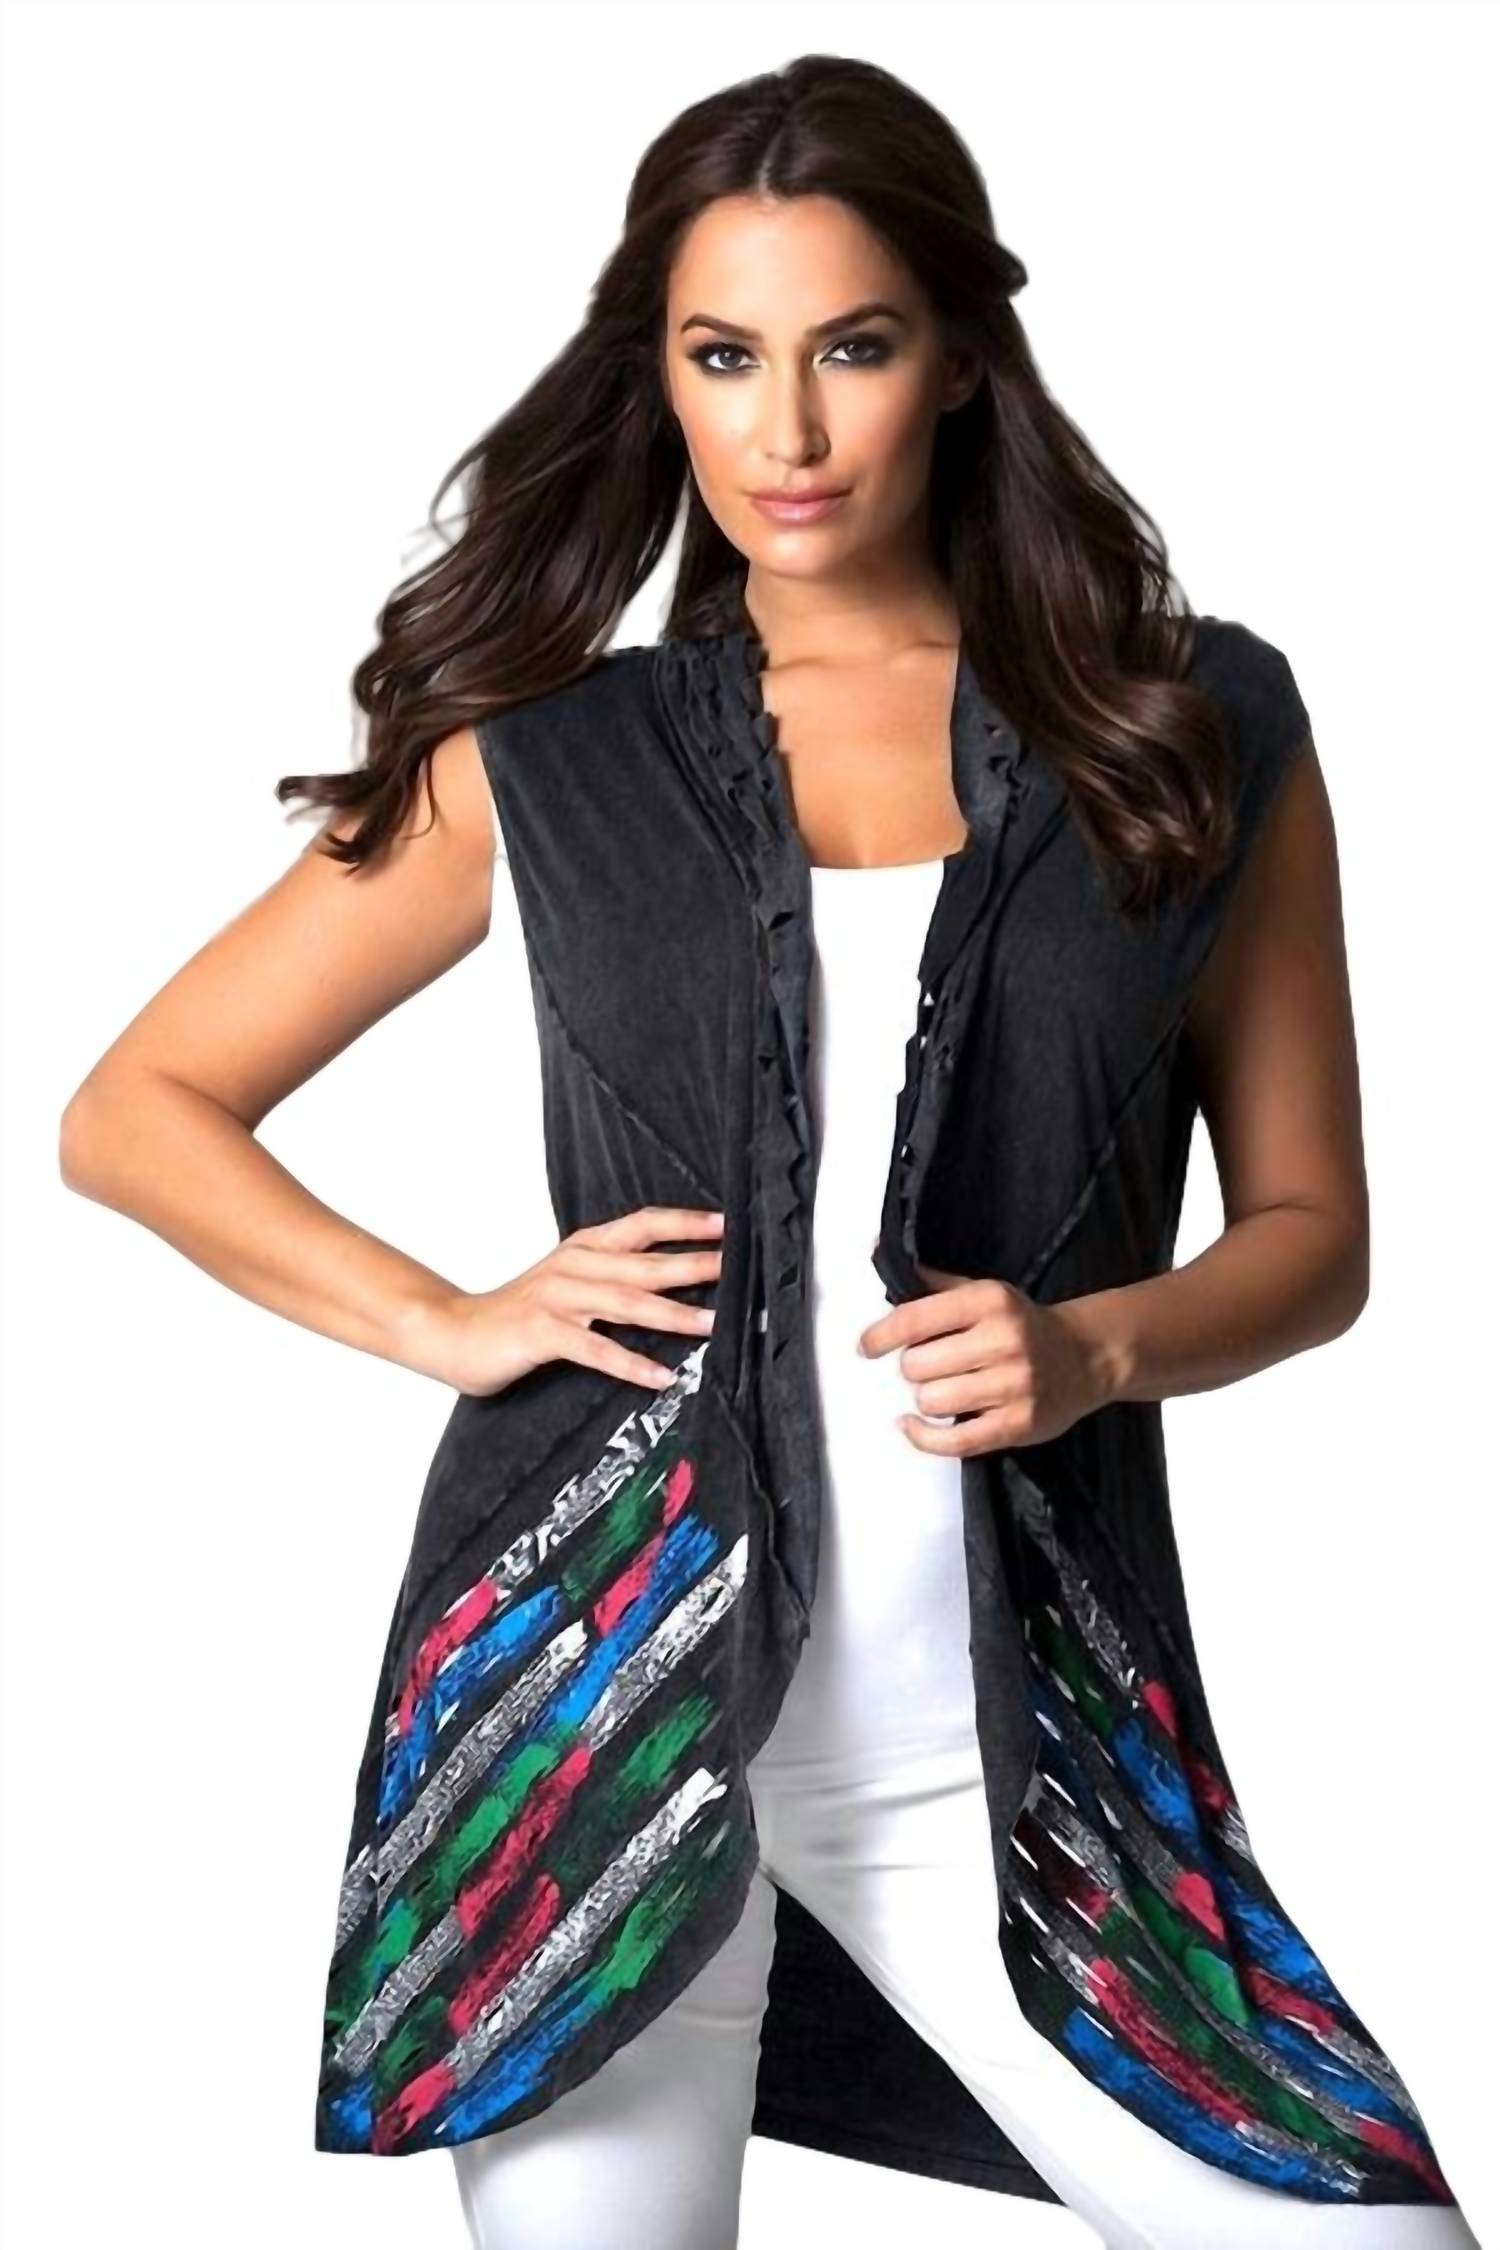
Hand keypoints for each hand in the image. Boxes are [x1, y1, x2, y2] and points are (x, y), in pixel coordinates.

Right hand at [416, 1205, 722, 1398]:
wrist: (455, 1330)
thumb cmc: (520, 1312)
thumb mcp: (569, 1281)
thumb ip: (614, 1277)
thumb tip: (672, 1283)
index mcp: (585, 1247)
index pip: (645, 1224)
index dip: (687, 1222)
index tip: (729, 1225)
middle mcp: (575, 1265)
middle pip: (646, 1262)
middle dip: (696, 1265)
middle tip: (738, 1271)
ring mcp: (558, 1298)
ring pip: (627, 1303)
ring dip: (674, 1314)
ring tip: (712, 1325)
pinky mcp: (543, 1332)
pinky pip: (595, 1350)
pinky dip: (630, 1364)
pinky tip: (659, 1376)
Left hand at [857, 1262, 1112, 1456]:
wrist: (1087, 1357)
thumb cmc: (1022, 1324)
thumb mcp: (983, 1291)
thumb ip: (933, 1283)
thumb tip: (881, 1252)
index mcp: (989, 1301)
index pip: (915, 1319)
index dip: (880, 1335)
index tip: (866, 1346)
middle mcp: (1003, 1340)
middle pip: (917, 1366)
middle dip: (912, 1368)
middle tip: (927, 1366)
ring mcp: (1014, 1385)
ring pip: (931, 1401)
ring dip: (925, 1399)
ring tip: (941, 1390)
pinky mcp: (1020, 1424)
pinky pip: (955, 1441)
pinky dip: (924, 1438)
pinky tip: (913, 1426)